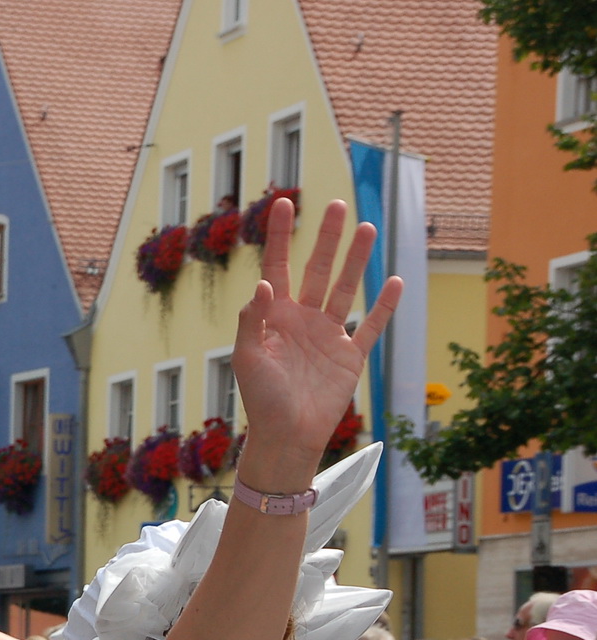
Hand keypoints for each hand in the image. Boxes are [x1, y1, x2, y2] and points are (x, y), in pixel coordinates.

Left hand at [231, 198, 403, 488]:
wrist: (287, 435)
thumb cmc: (260, 399)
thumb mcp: (246, 358)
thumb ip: (252, 320)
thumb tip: (264, 284)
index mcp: (274, 317)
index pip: (278, 267)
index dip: (281, 236)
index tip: (284, 203)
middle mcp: (303, 320)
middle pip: (316, 269)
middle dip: (326, 238)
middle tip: (336, 205)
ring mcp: (329, 335)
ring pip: (345, 288)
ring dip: (356, 259)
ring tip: (367, 227)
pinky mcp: (351, 356)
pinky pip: (371, 326)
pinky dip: (384, 305)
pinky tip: (394, 279)